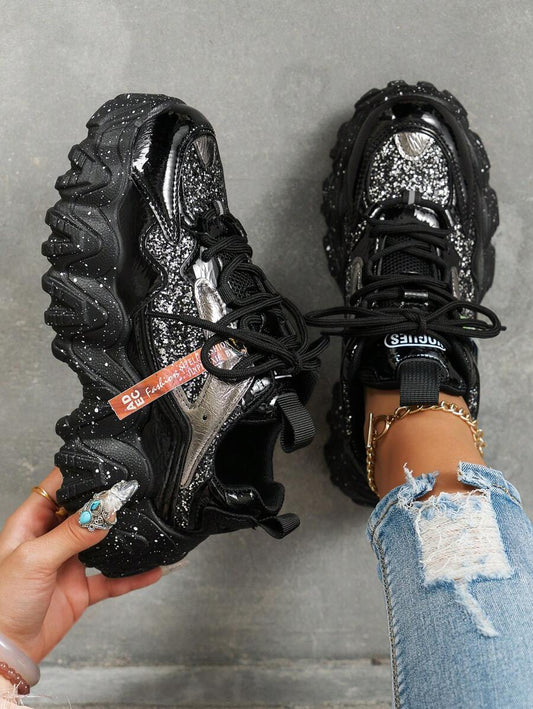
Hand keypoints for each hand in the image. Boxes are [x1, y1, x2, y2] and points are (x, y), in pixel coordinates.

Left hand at [0, 468, 161, 663]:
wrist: (5, 651)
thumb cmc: (2, 603)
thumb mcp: (35, 559)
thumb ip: (72, 535)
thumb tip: (104, 512)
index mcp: (31, 524)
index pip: (57, 489)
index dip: (79, 476)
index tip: (106, 467)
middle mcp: (50, 540)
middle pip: (83, 512)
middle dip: (105, 503)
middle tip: (133, 492)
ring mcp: (67, 565)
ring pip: (101, 543)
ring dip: (121, 536)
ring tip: (145, 523)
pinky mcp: (80, 590)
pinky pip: (112, 579)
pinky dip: (132, 576)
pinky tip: (152, 570)